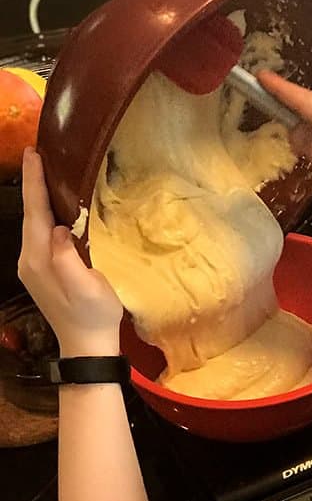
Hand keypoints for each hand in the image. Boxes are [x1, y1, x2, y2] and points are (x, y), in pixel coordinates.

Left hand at [19, 147, 122, 356]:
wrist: (86, 345)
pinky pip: (38, 236)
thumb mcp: (87, 287)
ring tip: (45, 175)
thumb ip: (68, 258)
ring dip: (37, 199)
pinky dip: (43, 216)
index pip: (34, 212)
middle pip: (29, 215)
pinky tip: (53, 210)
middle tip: (38, 155)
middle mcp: (29, 260)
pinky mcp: (40, 273)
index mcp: (39, 259)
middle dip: (33, 185)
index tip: (34, 154)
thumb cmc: (94, 315)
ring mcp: (32, 268)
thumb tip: (59, 229)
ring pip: (33, 225)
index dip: (34, 182)